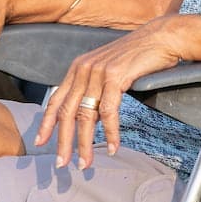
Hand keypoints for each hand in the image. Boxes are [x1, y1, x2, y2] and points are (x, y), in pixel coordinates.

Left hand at [36, 15, 192, 170]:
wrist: (160, 38)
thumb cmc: (137, 56)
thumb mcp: (106, 70)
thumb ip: (93, 89)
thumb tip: (88, 117)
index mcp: (78, 68)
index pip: (56, 99)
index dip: (46, 123)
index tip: (40, 142)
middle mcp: (83, 69)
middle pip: (67, 112)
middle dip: (63, 141)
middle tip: (61, 163)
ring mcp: (98, 73)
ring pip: (86, 116)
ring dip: (84, 144)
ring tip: (85, 163)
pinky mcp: (115, 77)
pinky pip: (108, 112)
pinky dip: (110, 133)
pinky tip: (112, 147)